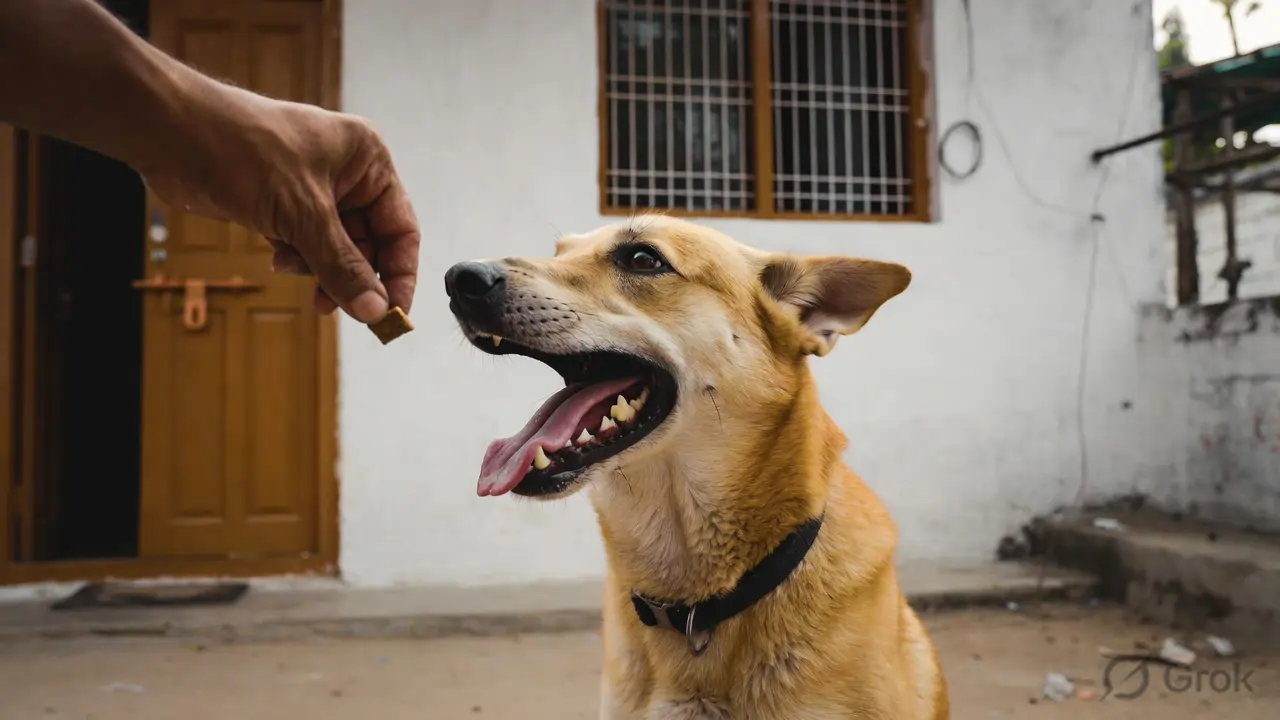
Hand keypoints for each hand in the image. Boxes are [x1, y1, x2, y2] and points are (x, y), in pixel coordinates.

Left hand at [141, 85, 419, 323]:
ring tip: (294, 269)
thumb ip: (341, 266)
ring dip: (319, 268)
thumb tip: (374, 310)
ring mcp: (314, 187)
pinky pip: (306, 243)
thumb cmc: (241, 149)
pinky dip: (296, 258)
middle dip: (353, 276)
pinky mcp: (284, 202)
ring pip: (336, 248)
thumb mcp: (302, 214)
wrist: (171, 133)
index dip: (399, 274)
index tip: (392, 316)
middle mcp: (347, 172)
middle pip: (369, 242)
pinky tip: (277, 257)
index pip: (402, 228)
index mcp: (367, 160)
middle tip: (343, 310)